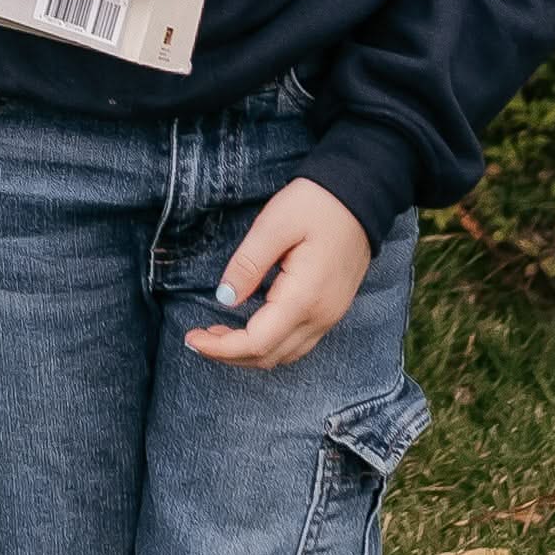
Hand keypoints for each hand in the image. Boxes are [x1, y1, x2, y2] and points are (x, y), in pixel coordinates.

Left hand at [185, 178, 371, 370]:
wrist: (362, 197)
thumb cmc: (317, 205)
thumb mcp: (274, 224)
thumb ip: (247, 264)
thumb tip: (223, 299)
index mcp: (304, 298)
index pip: (257, 343)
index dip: (220, 348)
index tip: (191, 338)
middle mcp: (320, 317)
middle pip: (269, 357)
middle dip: (228, 354)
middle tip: (196, 337)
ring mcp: (329, 316)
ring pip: (284, 355)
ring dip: (248, 353)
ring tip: (217, 334)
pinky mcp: (331, 310)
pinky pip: (297, 343)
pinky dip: (268, 345)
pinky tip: (249, 328)